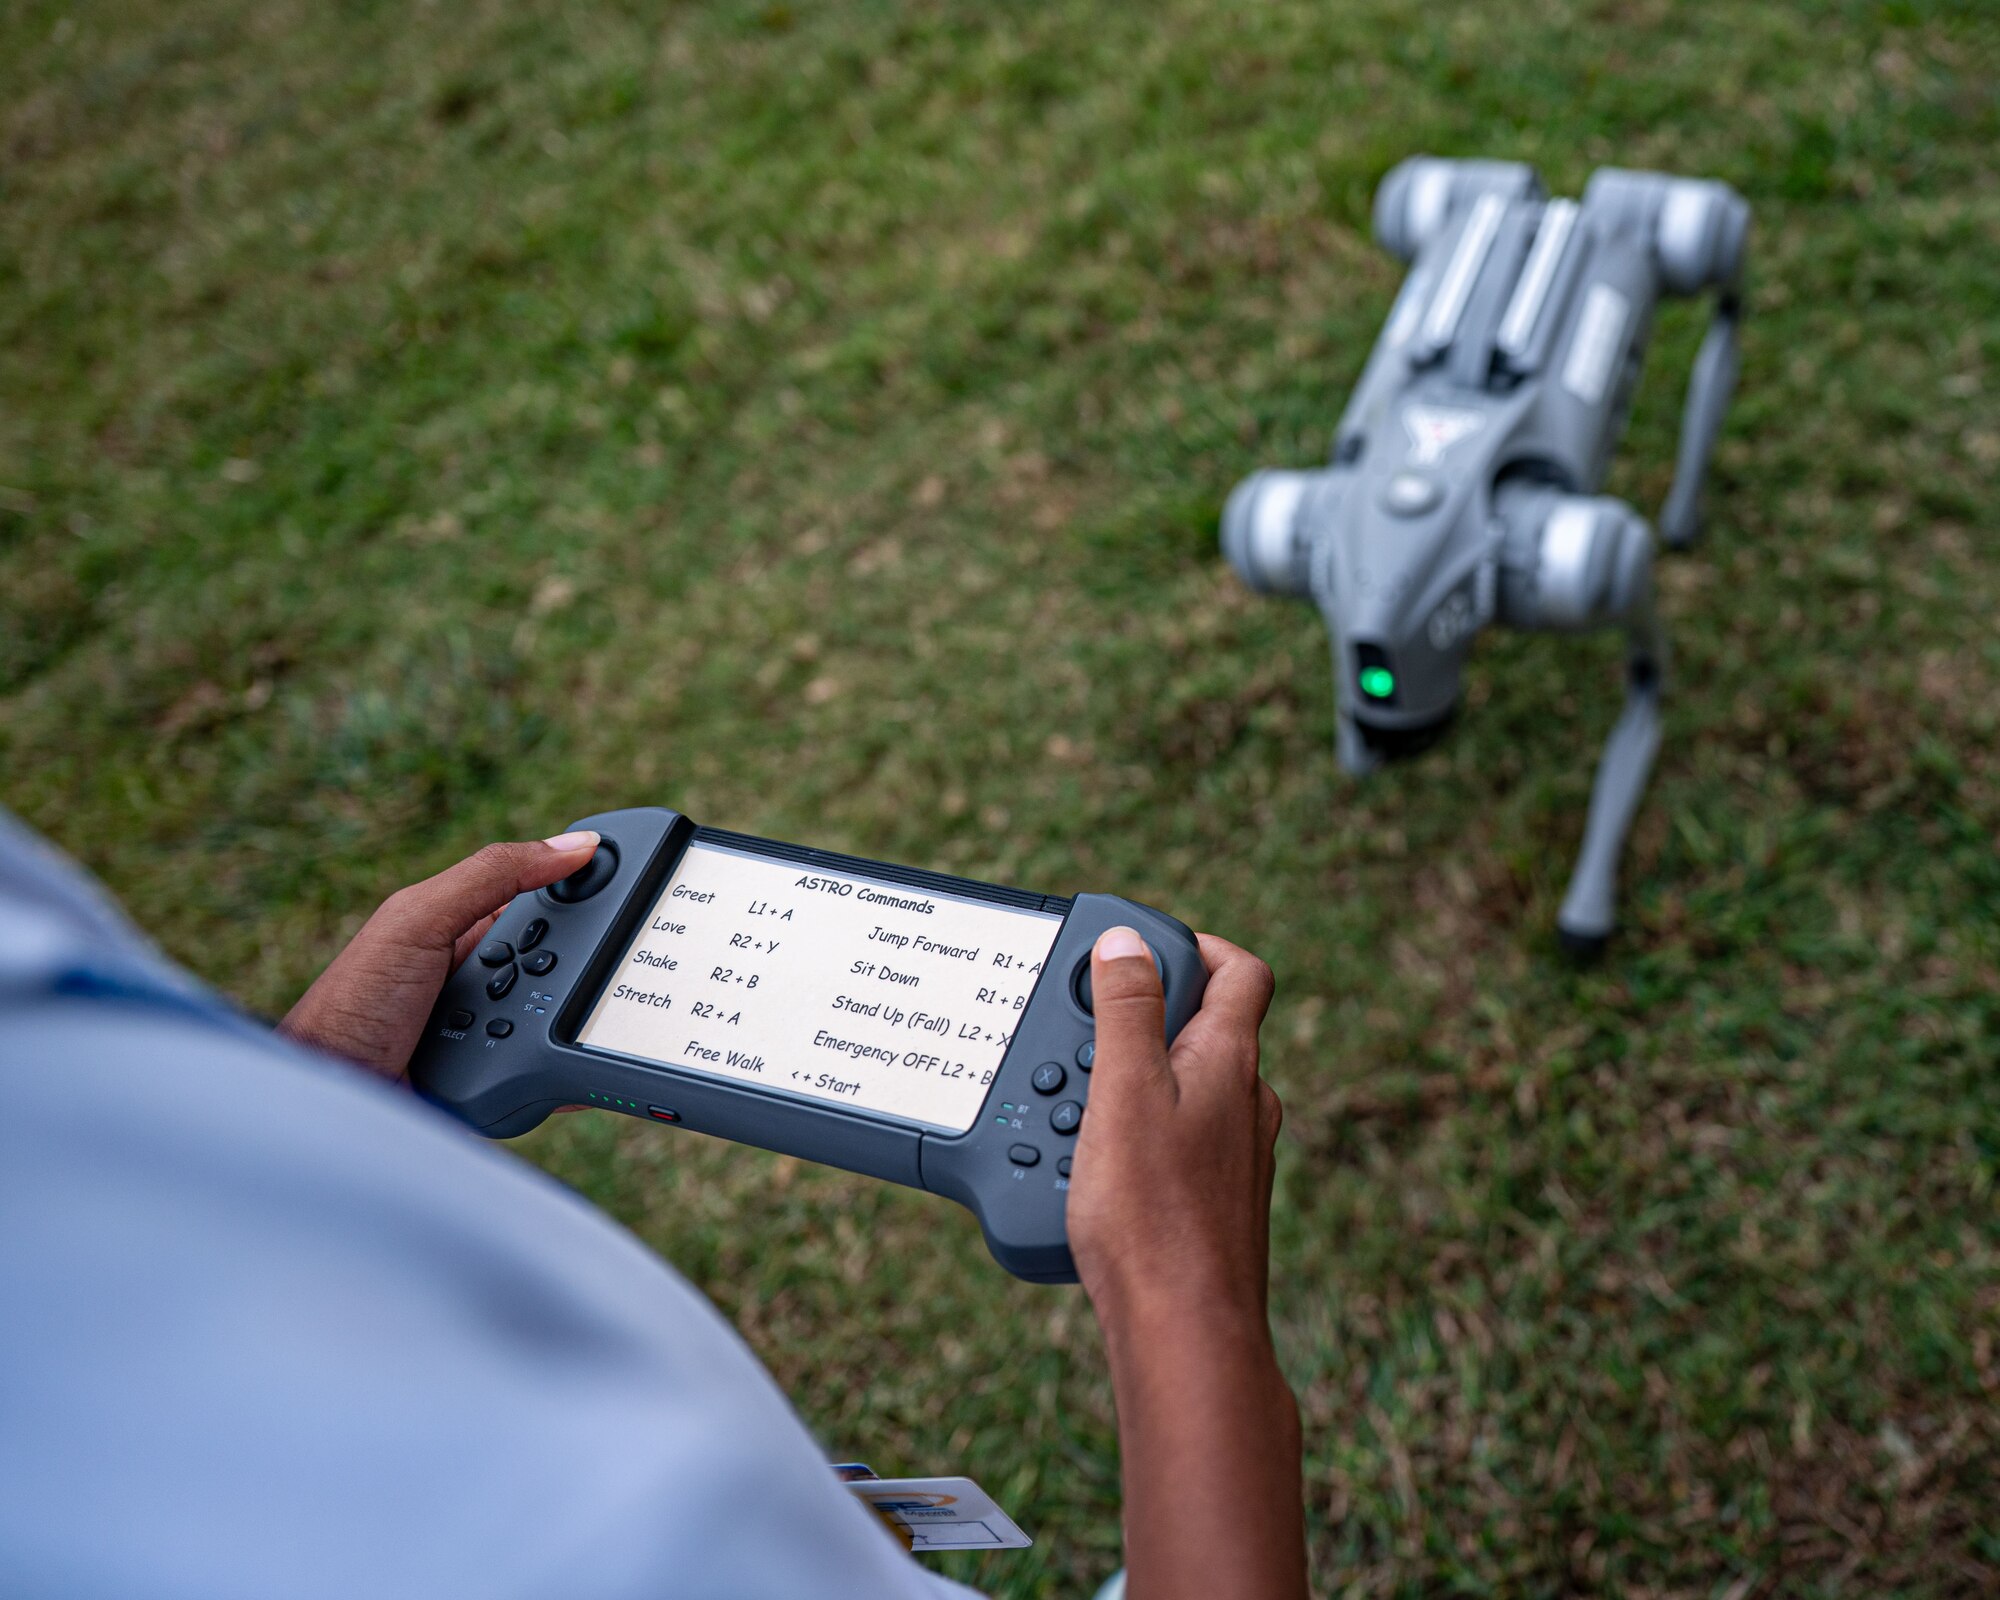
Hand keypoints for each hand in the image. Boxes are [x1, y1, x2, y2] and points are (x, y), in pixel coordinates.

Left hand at [278, 831, 600, 1079]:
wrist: (326, 1098)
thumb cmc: (351, 1002)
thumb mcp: (418, 918)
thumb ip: (493, 874)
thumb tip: (577, 845)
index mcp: (463, 926)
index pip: (542, 899)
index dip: (585, 889)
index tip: (640, 880)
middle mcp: (481, 979)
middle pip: (562, 962)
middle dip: (578, 968)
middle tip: (604, 970)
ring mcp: (489, 1034)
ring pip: (561, 1019)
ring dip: (568, 1024)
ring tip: (568, 1027)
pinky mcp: (496, 1083)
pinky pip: (549, 1073)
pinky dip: (567, 1075)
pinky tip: (585, 1074)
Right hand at [1065, 927, 1307, 1599]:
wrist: (1185, 1333)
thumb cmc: (1153, 1217)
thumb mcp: (1126, 1093)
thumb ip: (1129, 1012)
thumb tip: (1131, 942)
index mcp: (1231, 1061)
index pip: (1239, 971)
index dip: (1192, 946)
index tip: (1134, 950)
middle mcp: (1245, 1104)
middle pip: (1203, 1028)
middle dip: (1139, 1019)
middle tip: (1079, 1032)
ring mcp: (1235, 1156)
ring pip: (1183, 1090)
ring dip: (1129, 1081)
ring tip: (1072, 1104)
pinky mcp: (1214, 1202)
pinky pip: (1173, 1144)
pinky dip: (1132, 1136)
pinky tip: (1089, 1168)